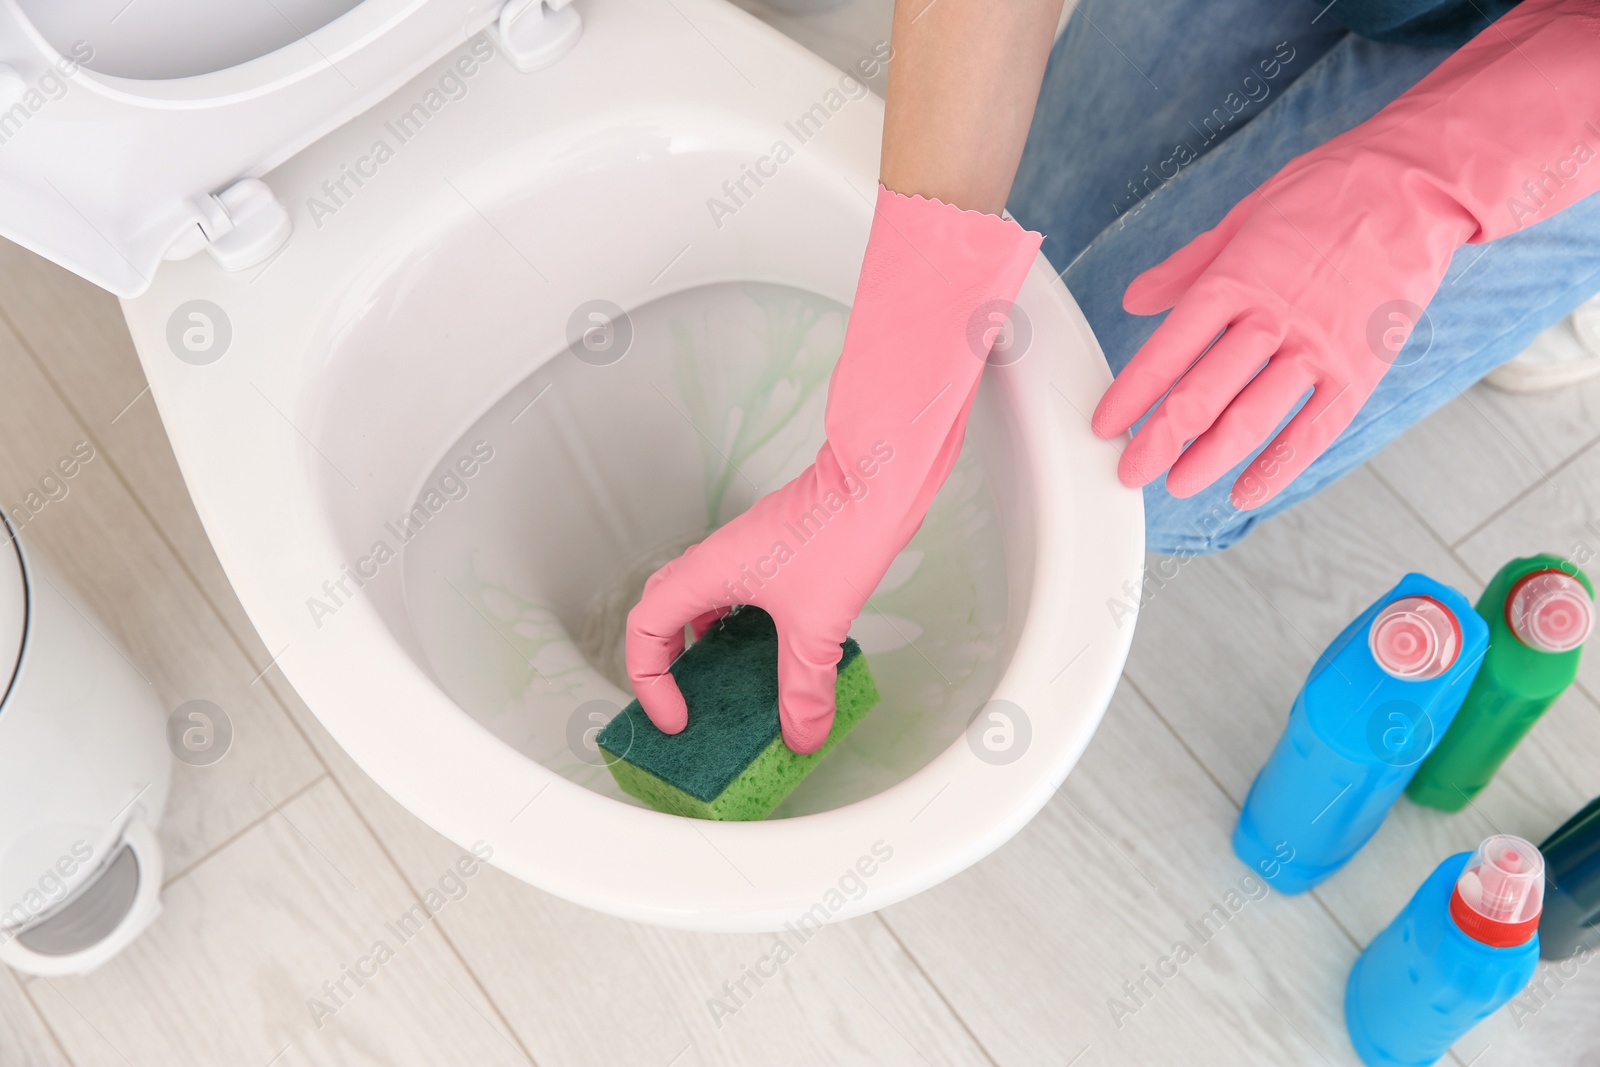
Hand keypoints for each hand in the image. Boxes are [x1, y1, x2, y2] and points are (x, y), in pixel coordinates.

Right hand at [626, 186, 1039, 751]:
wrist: (876, 479)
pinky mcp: (772, 553)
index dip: (649, 681)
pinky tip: (772, 655)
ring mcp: (743, 554)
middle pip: (661, 614)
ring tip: (727, 689)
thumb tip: (802, 736)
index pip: (644, 630)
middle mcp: (714, 561)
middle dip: (665, 666)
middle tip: (685, 705)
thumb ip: (805, 688)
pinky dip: (740, 630)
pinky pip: (736, 597)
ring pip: (700, 603)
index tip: (677, 717)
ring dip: (701, 646)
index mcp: (707, 574)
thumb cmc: (839, 532)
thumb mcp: (817, 627)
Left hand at [1093, 148, 1468, 510]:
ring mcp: (1319, 347)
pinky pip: (1313, 431)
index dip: (1131, 394)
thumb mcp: (1244, 218)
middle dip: (1159, 441)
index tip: (1105, 424)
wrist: (1415, 183)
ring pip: (1251, 419)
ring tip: (1177, 485)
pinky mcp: (1360, 370)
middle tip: (1130, 470)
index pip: (1168, 350)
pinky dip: (1277, 468)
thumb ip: (1187, 269)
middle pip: (1203, 394)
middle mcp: (1273, 318)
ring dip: (1208, 460)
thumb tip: (1133, 300)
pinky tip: (1245, 492)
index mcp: (1235, 278)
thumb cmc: (1326, 194)